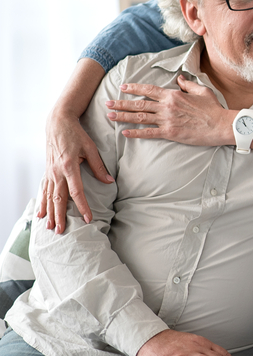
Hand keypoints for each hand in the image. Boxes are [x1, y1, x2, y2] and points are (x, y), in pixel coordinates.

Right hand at [39, 111, 113, 233]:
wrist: (58, 123)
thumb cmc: (76, 134)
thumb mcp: (91, 148)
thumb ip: (99, 166)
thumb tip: (109, 182)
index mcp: (69, 166)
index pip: (76, 191)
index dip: (82, 206)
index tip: (88, 218)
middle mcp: (57, 171)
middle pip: (58, 198)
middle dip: (60, 216)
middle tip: (61, 231)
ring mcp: (50, 172)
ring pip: (49, 196)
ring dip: (50, 213)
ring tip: (49, 227)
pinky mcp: (47, 171)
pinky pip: (45, 190)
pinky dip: (43, 202)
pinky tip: (41, 213)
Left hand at [107, 75, 228, 145]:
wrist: (221, 125)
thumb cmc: (213, 108)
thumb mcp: (202, 91)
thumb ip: (188, 85)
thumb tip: (180, 79)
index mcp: (173, 95)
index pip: (149, 90)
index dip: (134, 89)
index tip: (123, 88)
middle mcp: (167, 107)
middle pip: (139, 104)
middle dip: (121, 103)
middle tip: (108, 103)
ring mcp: (167, 120)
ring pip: (140, 117)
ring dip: (123, 116)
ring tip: (110, 116)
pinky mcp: (170, 133)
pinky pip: (149, 133)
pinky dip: (136, 132)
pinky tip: (125, 132)